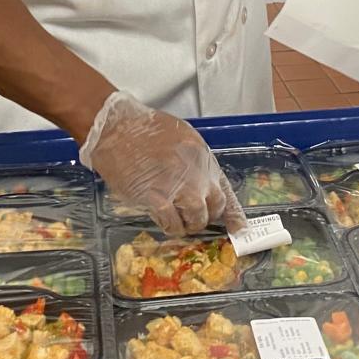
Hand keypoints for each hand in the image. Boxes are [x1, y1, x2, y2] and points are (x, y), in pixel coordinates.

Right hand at [79, 91, 245, 235]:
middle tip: (193, 217)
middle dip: (205, 216)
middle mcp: (197, 175)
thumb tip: (199, 183)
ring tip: (176, 218)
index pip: (226, 193)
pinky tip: (162, 218)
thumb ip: (194, 163)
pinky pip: (171, 224)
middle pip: (213, 209)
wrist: (118, 129)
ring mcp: (179, 189)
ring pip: (195, 220)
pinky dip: (169, 226)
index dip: (234, 215)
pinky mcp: (157, 199)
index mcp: (204, 158)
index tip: (239, 229)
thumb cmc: (144, 129)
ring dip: (187, 224)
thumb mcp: (182, 138)